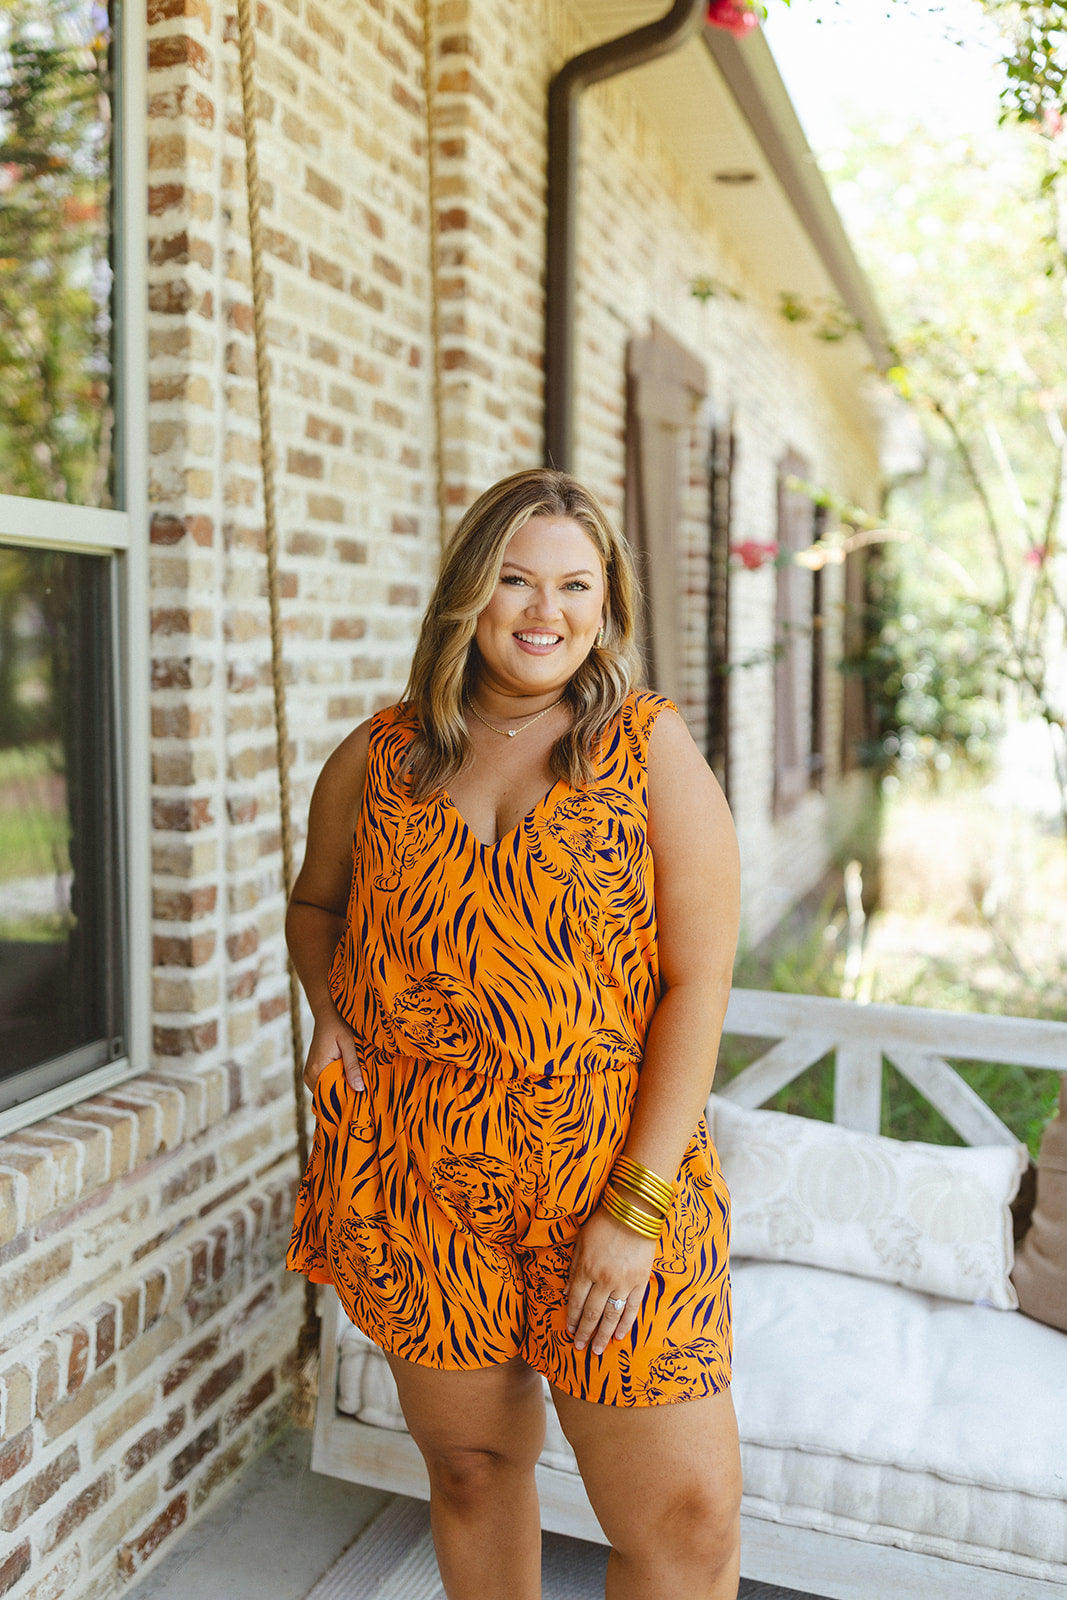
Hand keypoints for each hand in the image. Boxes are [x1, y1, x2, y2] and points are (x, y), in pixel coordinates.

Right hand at [303, 1006, 363, 1093]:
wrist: (327, 1015)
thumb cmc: (339, 1025)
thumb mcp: (350, 1044)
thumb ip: (353, 1066)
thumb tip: (359, 1089)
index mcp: (317, 1069)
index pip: (331, 1096)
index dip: (347, 1099)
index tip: (362, 1100)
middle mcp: (309, 1075)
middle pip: (328, 1096)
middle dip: (344, 1096)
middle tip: (362, 1094)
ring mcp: (309, 1074)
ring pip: (326, 1091)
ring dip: (340, 1090)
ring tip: (356, 1085)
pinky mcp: (312, 1072)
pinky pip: (324, 1085)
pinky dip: (335, 1084)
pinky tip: (348, 1079)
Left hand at [565, 1206, 657, 1354]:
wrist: (634, 1211)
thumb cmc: (604, 1222)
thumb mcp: (581, 1242)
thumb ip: (574, 1268)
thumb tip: (568, 1292)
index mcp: (586, 1268)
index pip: (576, 1301)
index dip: (572, 1318)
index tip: (569, 1331)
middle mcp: (603, 1279)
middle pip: (592, 1313)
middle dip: (584, 1332)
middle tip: (580, 1347)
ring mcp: (623, 1282)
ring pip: (611, 1315)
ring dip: (603, 1335)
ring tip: (598, 1350)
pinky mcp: (640, 1281)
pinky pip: (632, 1308)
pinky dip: (625, 1324)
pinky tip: (619, 1336)